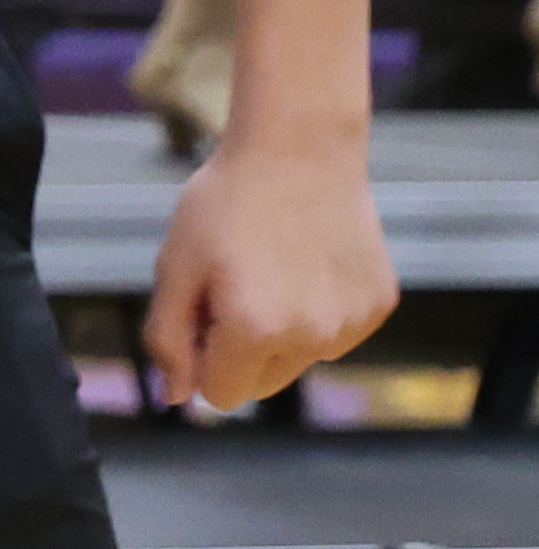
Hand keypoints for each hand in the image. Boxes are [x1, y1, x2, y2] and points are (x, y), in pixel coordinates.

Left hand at [148, 125, 396, 411]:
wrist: (298, 150)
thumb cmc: (225, 205)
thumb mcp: (175, 266)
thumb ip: (169, 338)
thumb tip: (179, 398)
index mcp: (256, 332)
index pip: (221, 394)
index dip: (201, 356)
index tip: (201, 311)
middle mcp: (313, 338)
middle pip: (262, 385)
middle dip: (239, 351)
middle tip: (232, 287)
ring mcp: (353, 323)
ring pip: (301, 361)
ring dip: (280, 333)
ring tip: (269, 270)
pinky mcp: (379, 305)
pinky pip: (337, 335)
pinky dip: (318, 314)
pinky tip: (306, 265)